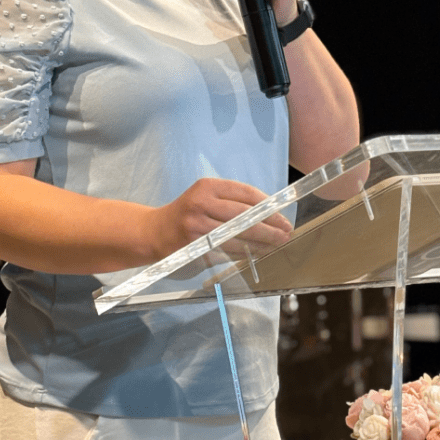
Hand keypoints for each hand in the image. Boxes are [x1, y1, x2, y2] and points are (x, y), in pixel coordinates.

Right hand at [150, 177, 292, 260]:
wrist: (154, 231)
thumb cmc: (186, 213)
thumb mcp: (205, 196)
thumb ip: (231, 201)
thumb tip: (268, 213)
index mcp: (207, 186)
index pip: (245, 194)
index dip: (267, 206)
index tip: (282, 215)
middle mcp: (201, 202)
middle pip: (244, 216)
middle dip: (269, 226)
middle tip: (286, 233)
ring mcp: (196, 225)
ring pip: (238, 236)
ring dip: (261, 243)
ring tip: (276, 244)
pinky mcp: (194, 245)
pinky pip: (227, 251)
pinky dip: (245, 253)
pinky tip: (257, 253)